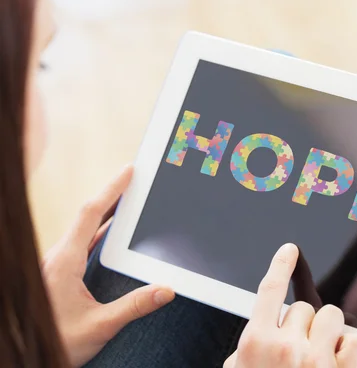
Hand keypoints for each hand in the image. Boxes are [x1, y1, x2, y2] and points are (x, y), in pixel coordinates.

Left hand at [42, 165, 174, 366]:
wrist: (26, 356)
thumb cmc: (55, 341)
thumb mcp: (99, 326)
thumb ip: (134, 306)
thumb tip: (166, 290)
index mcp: (64, 262)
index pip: (91, 214)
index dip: (112, 190)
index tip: (128, 172)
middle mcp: (58, 257)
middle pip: (88, 215)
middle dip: (112, 195)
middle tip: (135, 180)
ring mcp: (56, 264)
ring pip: (83, 229)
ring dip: (106, 213)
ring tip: (128, 201)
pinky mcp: (58, 273)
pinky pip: (80, 242)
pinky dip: (99, 231)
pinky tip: (112, 235)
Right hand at [224, 244, 356, 367]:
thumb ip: (246, 348)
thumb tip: (264, 330)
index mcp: (256, 342)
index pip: (270, 289)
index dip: (281, 265)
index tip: (290, 250)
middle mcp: (287, 346)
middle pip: (303, 306)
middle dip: (301, 323)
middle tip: (295, 348)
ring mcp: (316, 360)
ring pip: (331, 315)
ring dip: (326, 329)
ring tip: (318, 350)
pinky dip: (353, 343)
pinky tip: (342, 354)